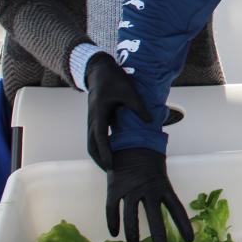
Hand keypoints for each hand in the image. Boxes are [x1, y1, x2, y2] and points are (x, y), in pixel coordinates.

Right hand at [86, 52, 150, 170]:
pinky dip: (100, 147)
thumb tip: (150, 121)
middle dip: (99, 159)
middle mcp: (92, 119)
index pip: (99, 138)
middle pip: (91, 145)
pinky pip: (95, 137)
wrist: (100, 70)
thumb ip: (139, 107)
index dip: (105, 152)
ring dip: (99, 154)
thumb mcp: (129, 91)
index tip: (110, 165)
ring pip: (91, 142)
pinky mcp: (96, 118)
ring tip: (110, 165)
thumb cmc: (114, 79)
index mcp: (99, 113)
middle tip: (111, 171)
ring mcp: (92, 119)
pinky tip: (111, 152)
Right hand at [105, 147, 193, 241]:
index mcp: (163, 186)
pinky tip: (114, 233)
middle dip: (158, 234)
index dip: (183, 225)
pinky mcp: (114, 187)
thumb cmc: (150, 162)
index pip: (176, 208)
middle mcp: (148, 189)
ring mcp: (130, 188)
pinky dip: (112, 221)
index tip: (190, 240)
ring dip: (132, 233)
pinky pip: (112, 208)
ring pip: (131, 215)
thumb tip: (168, 212)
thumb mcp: (160, 176)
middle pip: (155, 215)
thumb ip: (161, 193)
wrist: (132, 140)